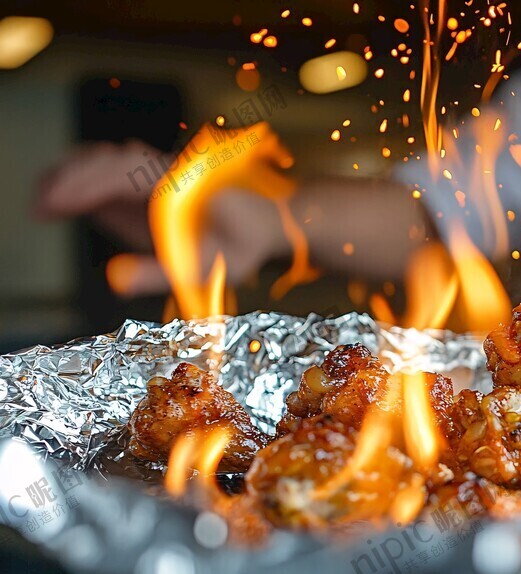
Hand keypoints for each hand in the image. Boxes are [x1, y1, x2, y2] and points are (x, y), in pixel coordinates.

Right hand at [36, 140, 287, 296]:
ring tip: (43, 204)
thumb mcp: (206, 269)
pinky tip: (58, 198)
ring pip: (106, 158)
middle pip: (109, 160)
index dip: (86, 184)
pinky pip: (110, 169)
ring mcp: (156, 171)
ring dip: (71, 175)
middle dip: (70, 180)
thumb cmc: (241, 247)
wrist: (267, 222)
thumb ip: (158, 273)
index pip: (124, 172)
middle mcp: (166, 169)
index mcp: (181, 185)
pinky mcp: (148, 180)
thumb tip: (114, 278)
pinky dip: (81, 177)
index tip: (55, 200)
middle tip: (39, 208)